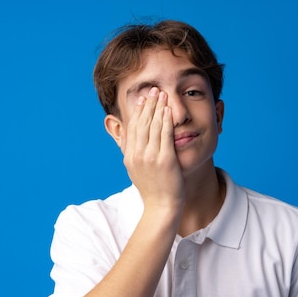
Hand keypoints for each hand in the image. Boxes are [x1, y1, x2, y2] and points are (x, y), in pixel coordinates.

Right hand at [122, 87, 184, 211]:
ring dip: (157, 107)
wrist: (161, 207)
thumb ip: (133, 154)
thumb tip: (129, 140)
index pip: (132, 127)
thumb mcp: (137, 171)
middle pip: (141, 123)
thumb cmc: (153, 190)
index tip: (141, 98)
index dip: (137, 111)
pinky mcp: (164, 160)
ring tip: (161, 94)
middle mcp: (137, 155)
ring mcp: (150, 157)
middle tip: (152, 90)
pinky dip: (165, 120)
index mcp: (130, 156)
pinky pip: (164, 135)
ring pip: (152, 126)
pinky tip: (167, 109)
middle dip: (147, 104)